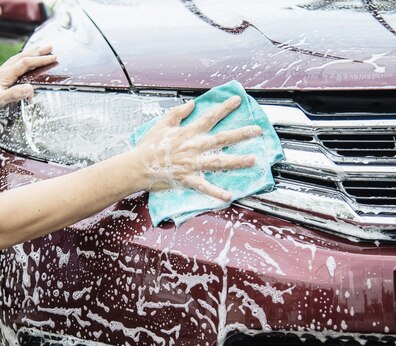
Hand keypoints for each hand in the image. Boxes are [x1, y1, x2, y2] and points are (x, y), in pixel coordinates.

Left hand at [0, 45, 56, 120]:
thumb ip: (14, 94)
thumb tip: (31, 88)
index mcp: (4, 75)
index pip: (25, 63)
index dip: (39, 59)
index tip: (53, 57)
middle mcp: (2, 73)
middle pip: (21, 57)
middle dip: (36, 51)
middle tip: (50, 47)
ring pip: (17, 60)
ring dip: (29, 54)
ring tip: (39, 51)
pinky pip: (12, 67)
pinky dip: (21, 63)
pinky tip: (22, 66)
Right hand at [134, 96, 259, 200]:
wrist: (138, 166)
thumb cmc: (149, 146)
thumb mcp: (162, 124)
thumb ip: (178, 113)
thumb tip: (191, 104)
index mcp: (188, 132)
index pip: (210, 117)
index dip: (224, 108)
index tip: (238, 100)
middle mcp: (193, 147)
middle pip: (221, 138)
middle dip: (240, 134)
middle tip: (257, 131)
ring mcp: (192, 163)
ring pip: (218, 161)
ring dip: (236, 161)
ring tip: (252, 160)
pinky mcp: (187, 178)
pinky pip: (204, 186)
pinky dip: (216, 192)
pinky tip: (229, 196)